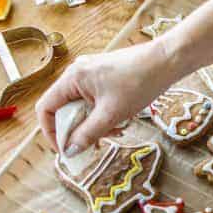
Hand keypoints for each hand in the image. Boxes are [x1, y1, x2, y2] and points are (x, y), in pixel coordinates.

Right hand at [36, 40, 174, 154]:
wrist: (167, 61)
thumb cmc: (140, 83)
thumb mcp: (111, 114)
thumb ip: (88, 134)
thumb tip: (70, 151)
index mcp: (72, 78)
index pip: (45, 108)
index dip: (51, 133)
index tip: (66, 150)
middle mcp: (76, 73)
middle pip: (63, 109)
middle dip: (78, 130)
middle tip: (95, 145)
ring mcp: (90, 73)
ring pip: (80, 106)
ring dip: (93, 124)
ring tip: (114, 132)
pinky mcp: (103, 76)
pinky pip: (93, 100)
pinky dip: (101, 114)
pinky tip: (119, 122)